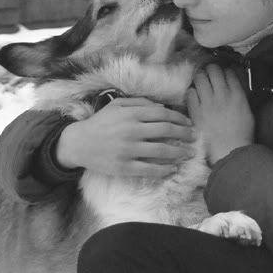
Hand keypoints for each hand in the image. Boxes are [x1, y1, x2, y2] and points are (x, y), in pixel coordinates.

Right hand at [56, 97, 196, 178]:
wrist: (78, 143)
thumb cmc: (101, 122)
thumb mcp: (117, 105)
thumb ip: (140, 103)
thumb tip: (162, 107)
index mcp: (131, 113)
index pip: (163, 114)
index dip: (179, 119)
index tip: (188, 123)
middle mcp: (132, 130)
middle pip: (166, 131)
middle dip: (184, 134)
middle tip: (194, 137)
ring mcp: (128, 150)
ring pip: (161, 151)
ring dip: (179, 152)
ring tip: (189, 153)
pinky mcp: (124, 167)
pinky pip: (149, 169)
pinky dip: (164, 170)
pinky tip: (173, 169)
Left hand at [186, 64, 253, 165]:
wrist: (230, 151)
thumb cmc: (241, 135)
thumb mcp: (247, 112)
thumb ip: (239, 97)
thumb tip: (233, 89)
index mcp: (237, 95)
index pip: (229, 73)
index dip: (224, 71)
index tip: (222, 74)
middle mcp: (222, 95)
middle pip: (213, 70)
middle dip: (210, 69)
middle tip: (209, 74)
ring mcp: (207, 102)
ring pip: (199, 78)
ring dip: (199, 78)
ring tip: (200, 82)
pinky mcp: (196, 111)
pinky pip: (190, 93)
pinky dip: (191, 92)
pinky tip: (194, 97)